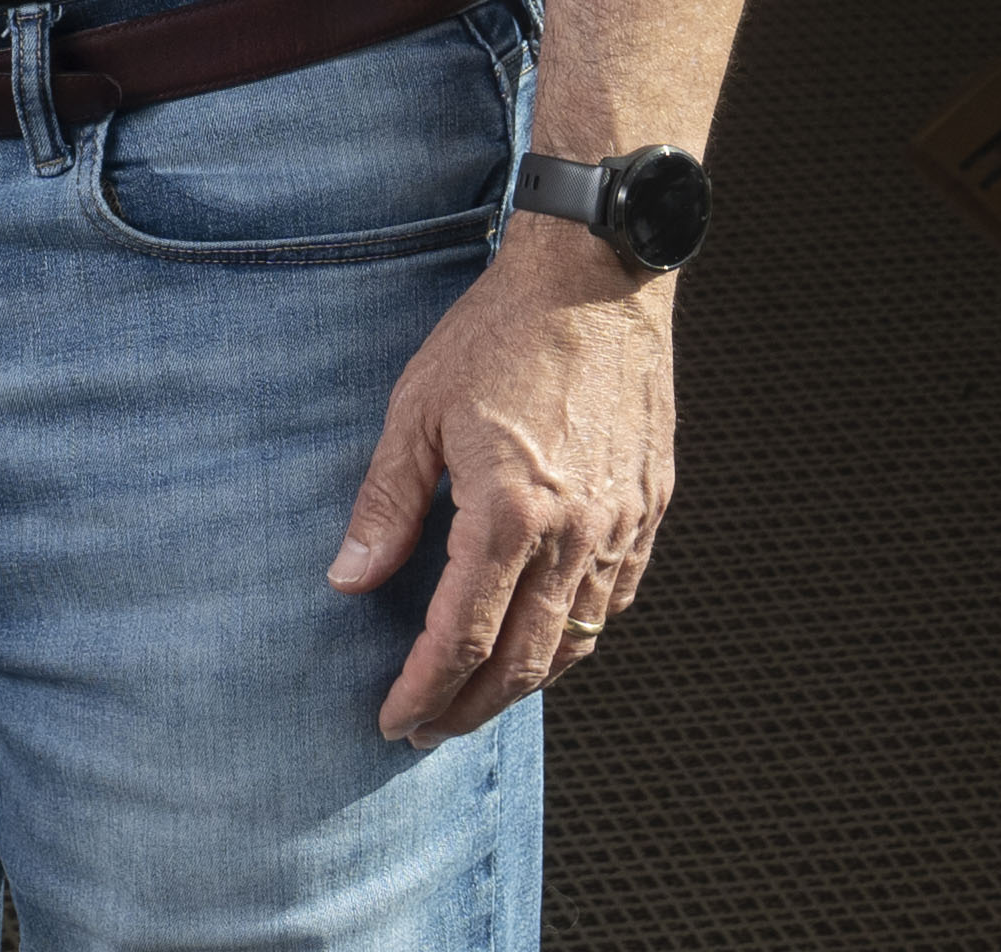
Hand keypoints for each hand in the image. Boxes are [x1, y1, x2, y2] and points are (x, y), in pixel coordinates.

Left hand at [329, 213, 675, 741]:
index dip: (424, 690)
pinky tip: (551, 632)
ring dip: (527, 680)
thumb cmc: (502, 330)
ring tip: (484, 694)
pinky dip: (582, 629)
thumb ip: (386, 503)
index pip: (461, 638)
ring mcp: (622, 518)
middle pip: (523, 659)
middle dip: (471, 707)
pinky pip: (619, 592)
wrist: (597, 273)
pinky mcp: (650, 499)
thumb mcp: (418, 409)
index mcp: (508, 511)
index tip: (394, 720)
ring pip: (578, 636)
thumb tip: (349, 581)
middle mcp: (574, 529)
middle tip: (432, 726)